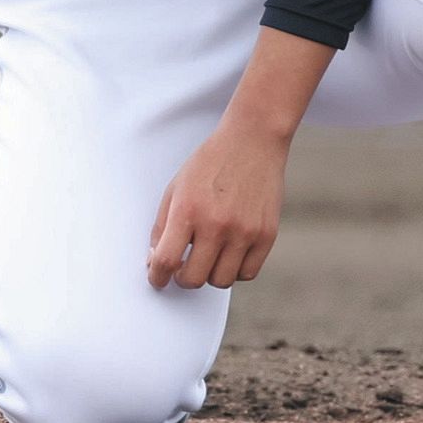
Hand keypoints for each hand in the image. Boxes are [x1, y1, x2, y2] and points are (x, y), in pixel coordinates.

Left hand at [147, 125, 287, 290]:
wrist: (252, 141)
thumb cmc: (211, 162)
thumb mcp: (176, 187)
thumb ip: (162, 225)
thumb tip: (155, 261)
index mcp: (188, 209)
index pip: (167, 261)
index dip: (158, 276)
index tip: (158, 278)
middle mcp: (216, 223)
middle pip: (193, 279)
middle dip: (183, 278)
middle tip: (184, 266)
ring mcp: (244, 231)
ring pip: (220, 281)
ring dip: (210, 274)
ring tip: (209, 255)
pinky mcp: (266, 235)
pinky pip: (247, 273)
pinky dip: (235, 269)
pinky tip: (230, 252)